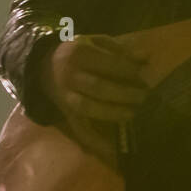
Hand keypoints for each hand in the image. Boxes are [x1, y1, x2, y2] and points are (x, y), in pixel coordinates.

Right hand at [40, 34, 148, 154]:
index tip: (146, 77)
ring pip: (89, 107)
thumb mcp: (94, 41)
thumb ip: (119, 48)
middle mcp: (69, 75)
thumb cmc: (77, 52)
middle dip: (125, 93)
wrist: (44, 66)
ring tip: (134, 113)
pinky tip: (111, 149)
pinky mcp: (66, 112)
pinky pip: (79, 128)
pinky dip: (94, 140)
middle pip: (99, 87)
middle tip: (145, 97)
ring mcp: (66, 95)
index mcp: (78, 53)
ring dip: (113, 112)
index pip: (109, 64)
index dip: (129, 72)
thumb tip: (145, 57)